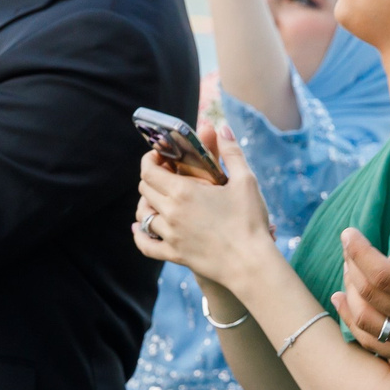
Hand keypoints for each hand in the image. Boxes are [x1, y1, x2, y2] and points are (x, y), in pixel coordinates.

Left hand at [131, 132, 281, 288]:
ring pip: (143, 215)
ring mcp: (170, 236)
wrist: (251, 263)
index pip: (149, 171)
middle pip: (144, 190)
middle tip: (164, 173)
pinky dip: (139, 235)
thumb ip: (231, 151)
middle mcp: (170, 213)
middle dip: (151, 177)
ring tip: (158, 198)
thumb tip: (221, 126)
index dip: (150, 160)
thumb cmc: (250, 220)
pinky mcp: (174, 255)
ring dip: (147, 203)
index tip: (160, 156)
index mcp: (183, 192)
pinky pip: (146, 245)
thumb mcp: (245, 181)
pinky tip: (139, 229)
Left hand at [335, 192, 389, 378]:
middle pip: (369, 294)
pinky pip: (374, 341)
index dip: (359, 252)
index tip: (348, 233)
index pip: (383, 274)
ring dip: (349, 292)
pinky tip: (344, 301)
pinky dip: (354, 320)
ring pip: (366, 320)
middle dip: (352, 266)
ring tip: (348, 269)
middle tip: (349, 247)